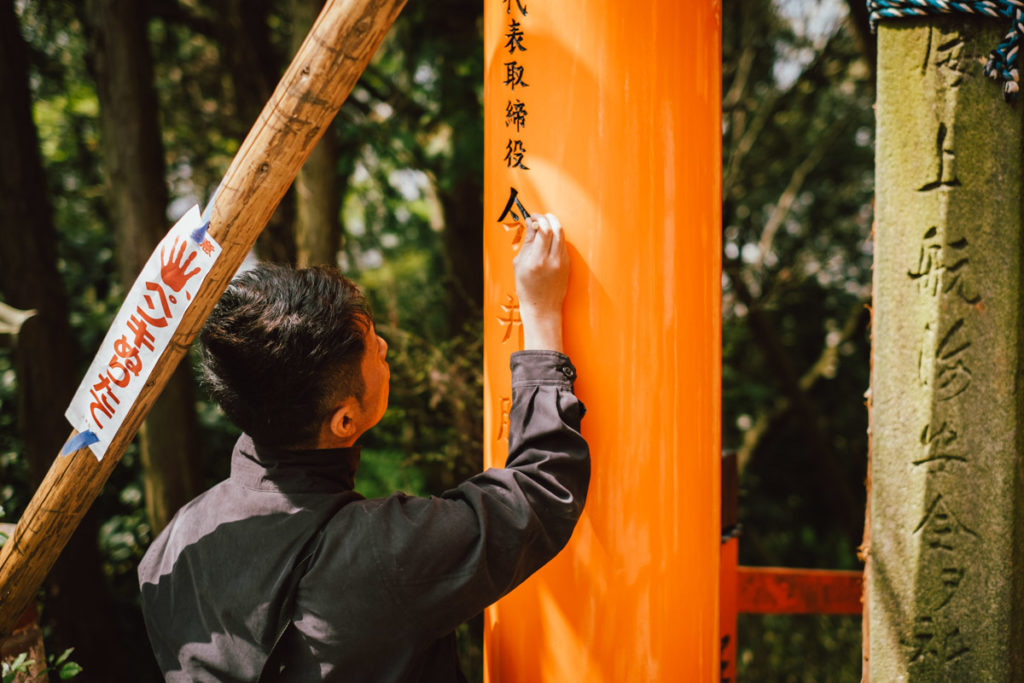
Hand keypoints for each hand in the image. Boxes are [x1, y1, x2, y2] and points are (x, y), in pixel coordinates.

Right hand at [513, 213, 568, 351]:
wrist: (542, 307)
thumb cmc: (527, 288)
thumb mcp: (519, 265)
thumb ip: (527, 242)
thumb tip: (531, 224)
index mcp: (537, 260)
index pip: (544, 230)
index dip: (539, 219)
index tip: (532, 217)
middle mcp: (552, 260)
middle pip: (556, 229)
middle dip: (548, 218)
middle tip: (540, 216)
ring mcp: (563, 263)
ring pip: (562, 235)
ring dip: (554, 226)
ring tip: (545, 224)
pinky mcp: (568, 265)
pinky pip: (563, 245)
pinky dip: (556, 238)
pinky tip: (548, 239)